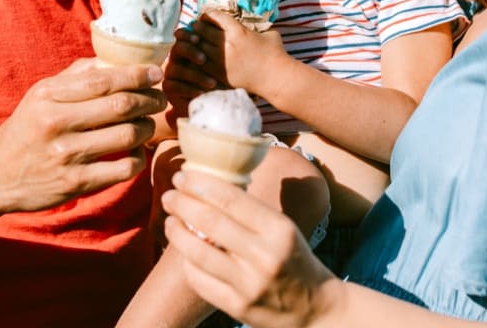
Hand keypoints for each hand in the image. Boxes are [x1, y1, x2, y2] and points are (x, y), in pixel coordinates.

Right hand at [0, 58, 164, 214]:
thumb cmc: (26, 127)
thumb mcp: (42, 94)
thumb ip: (77, 75)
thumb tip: (116, 59)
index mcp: (49, 95)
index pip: (104, 80)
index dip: (138, 75)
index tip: (156, 73)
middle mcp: (56, 123)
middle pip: (122, 106)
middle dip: (150, 100)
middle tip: (160, 100)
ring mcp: (66, 155)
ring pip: (128, 136)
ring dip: (147, 128)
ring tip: (148, 124)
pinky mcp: (75, 184)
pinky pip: (123, 169)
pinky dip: (137, 158)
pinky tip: (135, 152)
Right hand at [162, 26, 227, 119]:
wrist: (211, 98)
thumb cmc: (218, 76)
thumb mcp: (218, 62)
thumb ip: (215, 47)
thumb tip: (218, 29)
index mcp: (188, 45)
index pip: (182, 35)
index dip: (187, 35)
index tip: (198, 38)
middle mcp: (177, 57)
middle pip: (177, 48)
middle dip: (190, 51)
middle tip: (203, 59)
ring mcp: (170, 72)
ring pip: (178, 69)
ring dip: (196, 76)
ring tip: (213, 83)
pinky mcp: (168, 87)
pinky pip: (174, 86)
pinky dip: (189, 89)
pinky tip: (202, 93)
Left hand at [162, 170, 340, 327]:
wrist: (317, 310)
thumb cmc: (296, 260)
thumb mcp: (285, 228)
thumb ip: (253, 211)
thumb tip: (213, 184)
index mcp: (279, 229)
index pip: (232, 199)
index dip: (201, 184)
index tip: (183, 176)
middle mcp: (264, 255)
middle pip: (211, 222)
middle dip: (183, 204)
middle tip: (168, 194)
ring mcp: (249, 285)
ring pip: (199, 253)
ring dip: (176, 233)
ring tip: (170, 222)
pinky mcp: (238, 308)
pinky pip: (200, 282)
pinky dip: (187, 263)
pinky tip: (184, 253)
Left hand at [189, 9, 290, 94]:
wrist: (275, 78)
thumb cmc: (275, 54)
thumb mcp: (269, 33)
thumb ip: (258, 27)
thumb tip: (256, 22)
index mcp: (238, 31)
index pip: (215, 17)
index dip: (207, 14)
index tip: (205, 15)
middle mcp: (226, 45)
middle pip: (202, 30)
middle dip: (197, 26)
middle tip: (195, 26)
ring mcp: (221, 61)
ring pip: (198, 47)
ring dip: (194, 42)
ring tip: (193, 40)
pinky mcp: (219, 74)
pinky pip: (200, 64)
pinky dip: (196, 58)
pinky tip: (196, 56)